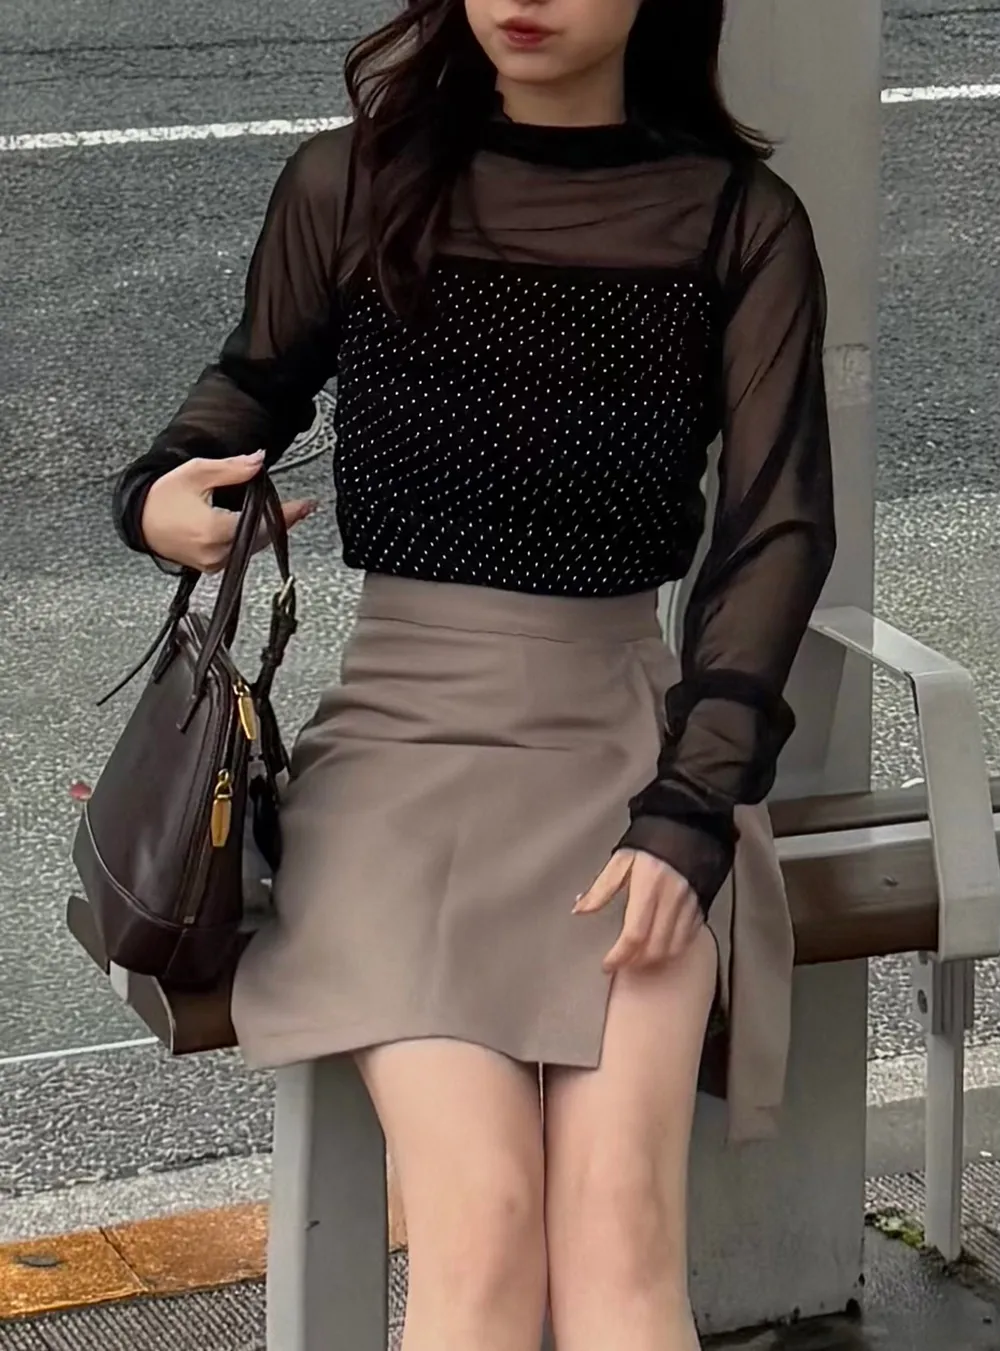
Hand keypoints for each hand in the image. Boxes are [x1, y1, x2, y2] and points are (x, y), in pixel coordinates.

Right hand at [140, 450, 318, 572]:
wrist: (139, 520)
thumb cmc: (163, 496)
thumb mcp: (197, 473)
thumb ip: (232, 469)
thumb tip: (259, 460)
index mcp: (215, 530)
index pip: (261, 522)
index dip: (287, 513)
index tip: (308, 505)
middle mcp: (217, 552)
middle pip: (261, 537)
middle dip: (281, 521)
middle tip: (303, 507)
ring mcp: (214, 563)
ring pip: (253, 547)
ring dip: (269, 530)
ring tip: (288, 514)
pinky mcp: (212, 566)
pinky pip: (241, 553)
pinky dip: (253, 538)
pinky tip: (262, 526)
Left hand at [574, 849, 702, 972]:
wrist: (689, 825)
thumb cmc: (651, 841)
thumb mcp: (621, 859)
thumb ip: (601, 888)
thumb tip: (579, 909)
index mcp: (648, 886)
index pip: (634, 934)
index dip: (619, 955)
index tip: (607, 965)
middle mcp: (671, 899)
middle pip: (654, 947)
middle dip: (635, 961)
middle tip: (621, 961)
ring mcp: (689, 905)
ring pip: (673, 948)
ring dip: (654, 959)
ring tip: (638, 958)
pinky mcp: (700, 907)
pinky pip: (688, 939)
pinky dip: (673, 949)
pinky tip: (660, 945)